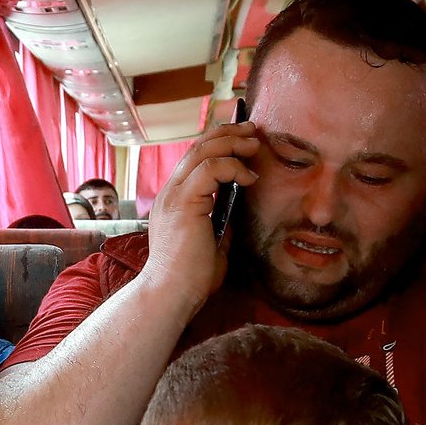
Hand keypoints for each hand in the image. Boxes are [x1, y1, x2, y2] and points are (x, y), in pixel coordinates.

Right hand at [139, 119, 258, 317]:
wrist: (172, 294)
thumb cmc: (191, 277)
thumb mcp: (213, 242)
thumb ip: (220, 221)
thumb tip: (237, 208)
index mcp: (175, 199)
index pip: (194, 157)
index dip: (220, 143)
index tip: (246, 141)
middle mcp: (170, 192)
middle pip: (198, 146)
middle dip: (228, 133)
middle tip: (253, 130)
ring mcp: (173, 195)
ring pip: (202, 151)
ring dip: (232, 143)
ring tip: (254, 143)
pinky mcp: (183, 203)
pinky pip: (209, 169)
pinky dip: (232, 167)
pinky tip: (249, 177)